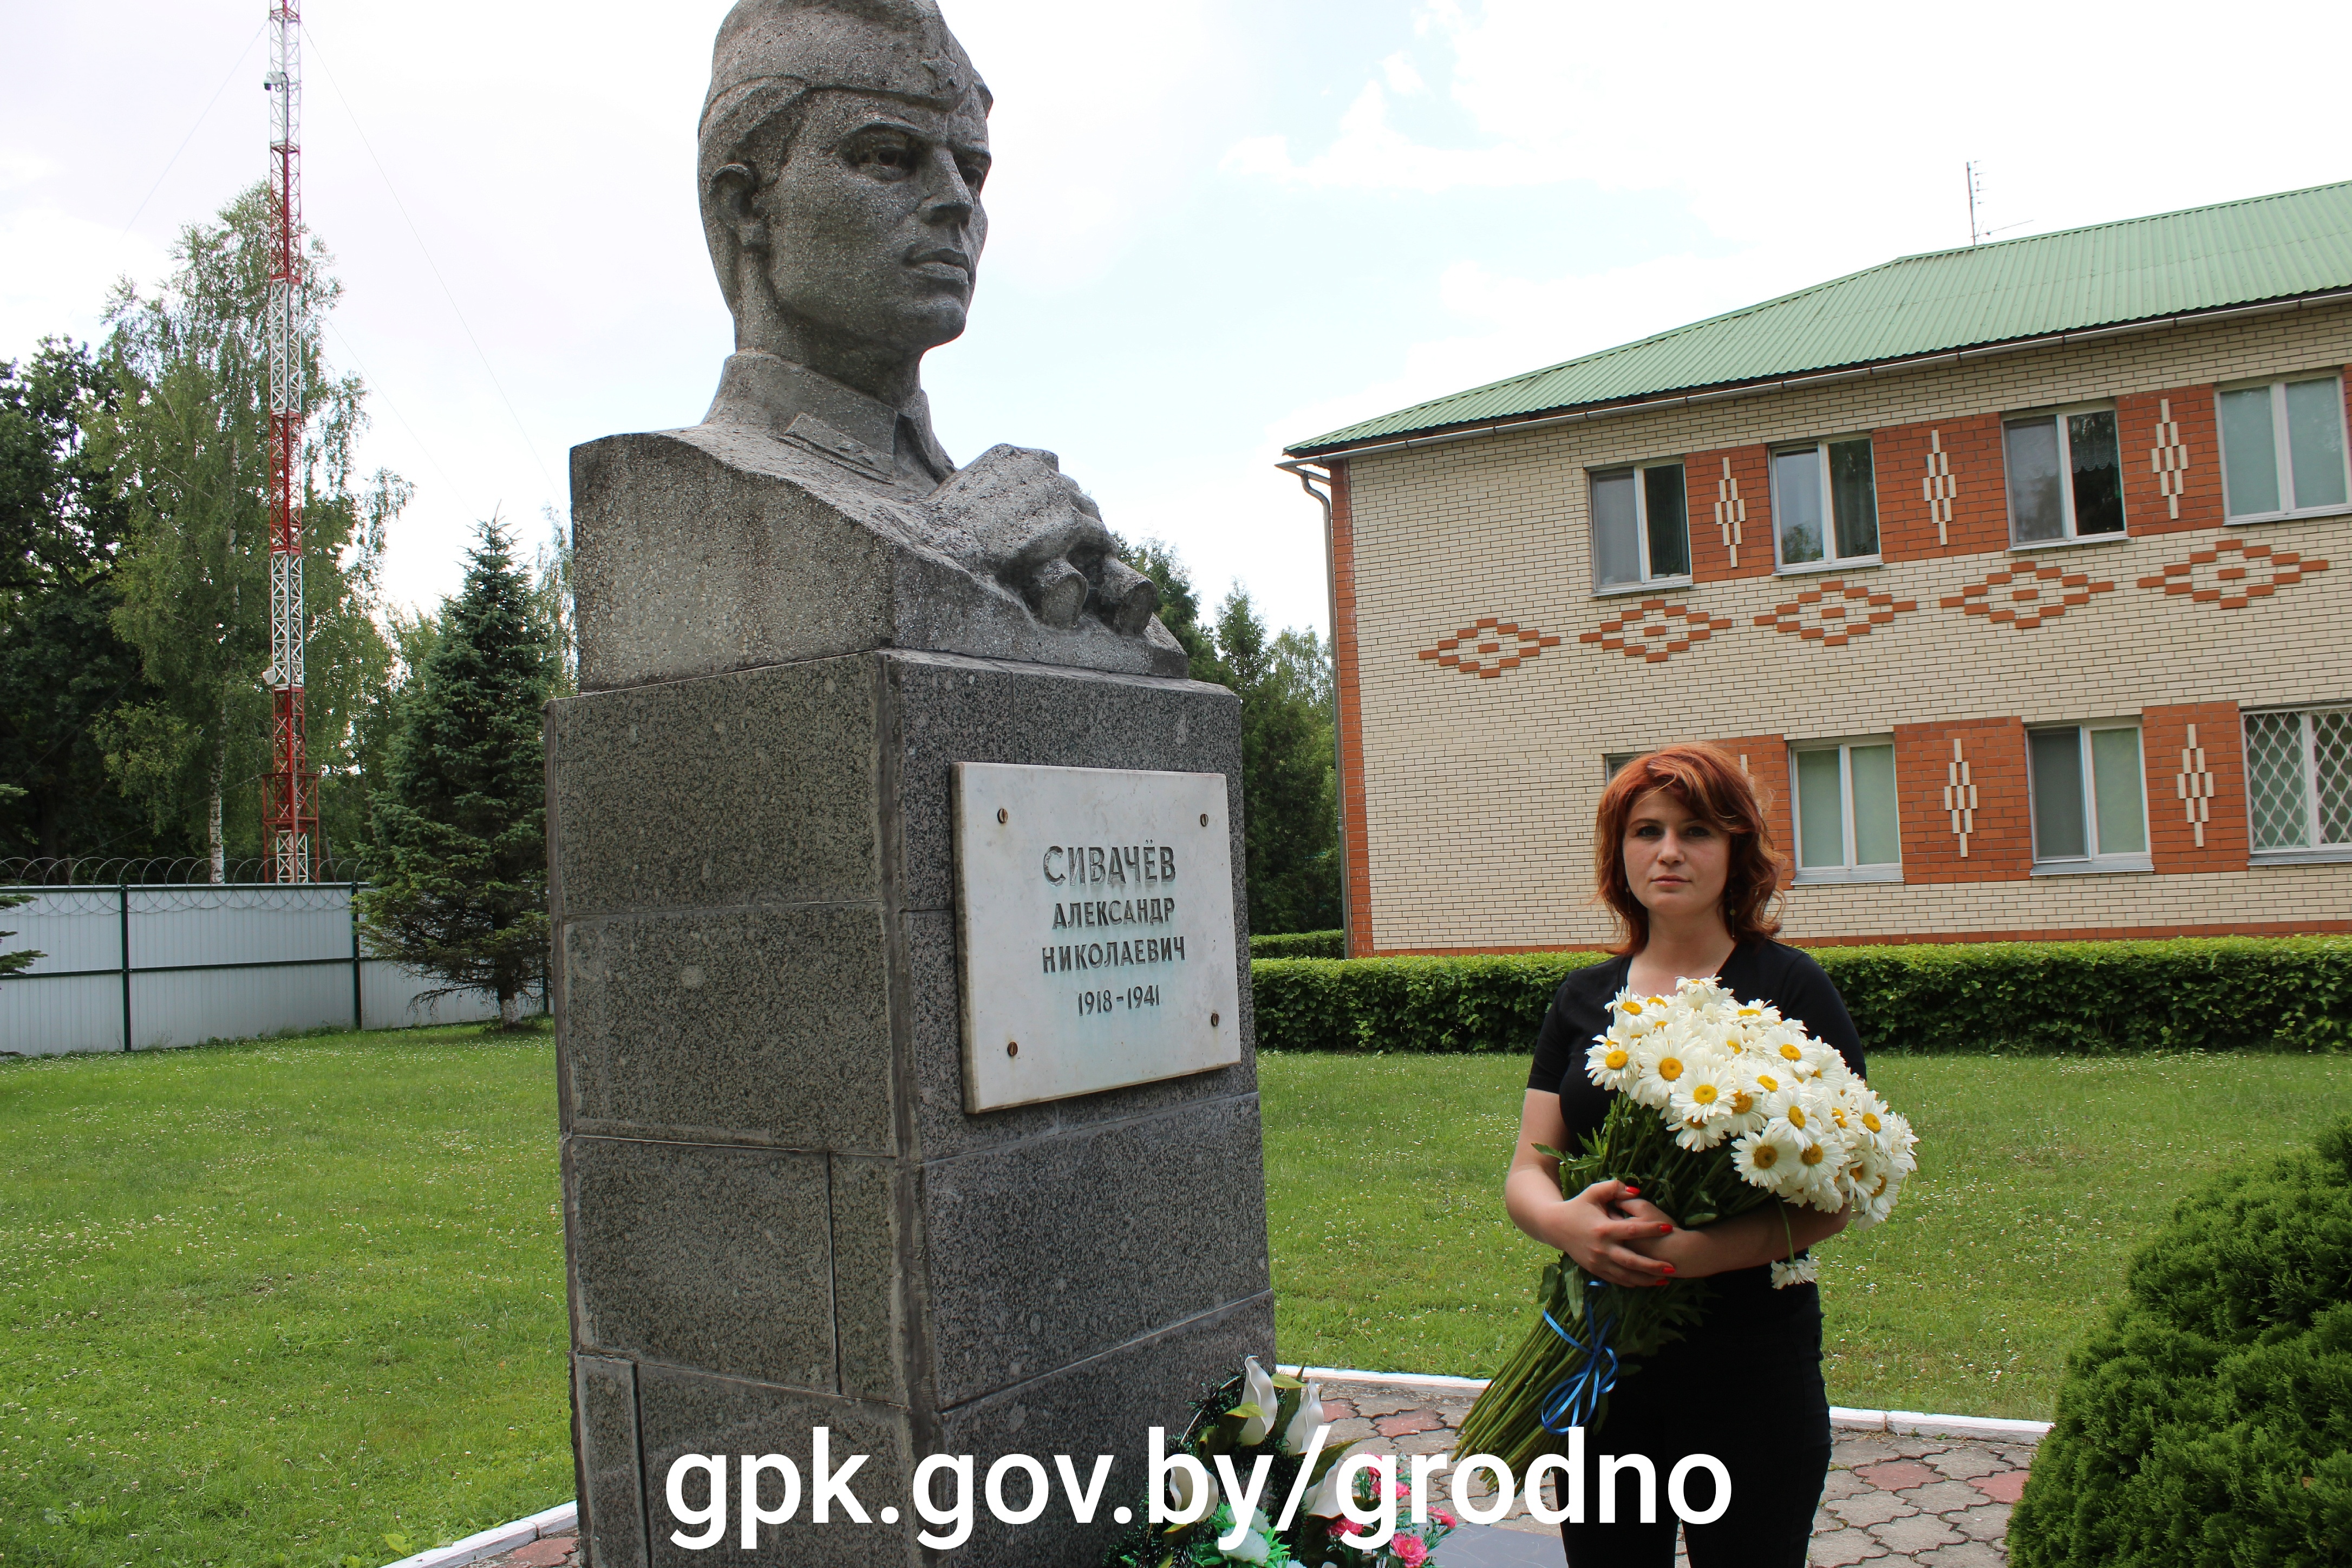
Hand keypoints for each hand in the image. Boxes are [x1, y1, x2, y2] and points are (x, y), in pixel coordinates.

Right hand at [924, 444, 1156, 631]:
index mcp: (1010, 455)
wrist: (949, 548)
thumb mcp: (957, 492)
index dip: (1051, 485)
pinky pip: (1097, 531)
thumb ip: (977, 488)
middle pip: (1069, 485)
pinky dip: (1102, 542)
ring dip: (1093, 523)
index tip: (1052, 503)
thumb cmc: (941, 529)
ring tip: (1097, 541)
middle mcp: (1038, 467)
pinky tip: (1105, 552)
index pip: (1045, 462)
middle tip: (1076, 528)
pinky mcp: (1070, 522)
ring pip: (1088, 506)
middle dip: (1072, 505)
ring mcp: (1057, 493)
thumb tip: (975, 504)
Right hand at [1547, 1179, 1677, 1288]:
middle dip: (1653, 1266)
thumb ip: (1614, 1188)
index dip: (1652, 1228)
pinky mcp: (1595, 1270)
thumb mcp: (1593, 1193)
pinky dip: (1632, 1282)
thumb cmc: (1577, 1206)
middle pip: (1632, 1260)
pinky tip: (1646, 1282)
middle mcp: (1602, 1248)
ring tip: (1665, 1280)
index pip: (1633, 1229)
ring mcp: (1598, 1261)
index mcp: (1604, 1228)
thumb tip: (1636, 1190)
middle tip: (1673, 1267)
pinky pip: (1616, 1279)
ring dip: (1646, 1279)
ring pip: (1626, 1275)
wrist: (1554, 1226)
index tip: (1669, 1228)